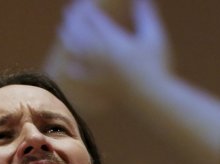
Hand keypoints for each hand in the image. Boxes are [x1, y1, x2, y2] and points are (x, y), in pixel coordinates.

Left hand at [50, 0, 171, 96]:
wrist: (151, 98)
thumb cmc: (157, 66)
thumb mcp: (155, 37)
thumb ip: (146, 16)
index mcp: (115, 41)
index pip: (96, 21)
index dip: (87, 11)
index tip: (82, 5)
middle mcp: (103, 54)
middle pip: (81, 33)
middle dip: (72, 21)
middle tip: (66, 13)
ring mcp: (99, 70)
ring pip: (78, 52)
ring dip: (69, 39)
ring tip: (62, 31)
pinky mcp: (100, 85)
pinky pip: (82, 77)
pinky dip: (75, 71)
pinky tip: (71, 67)